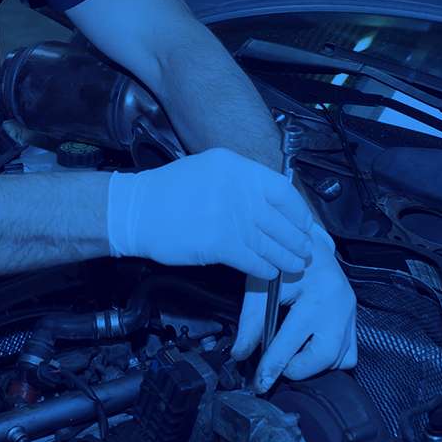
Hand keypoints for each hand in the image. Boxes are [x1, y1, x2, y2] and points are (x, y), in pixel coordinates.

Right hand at [107, 148, 315, 279]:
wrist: (135, 211)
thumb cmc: (167, 193)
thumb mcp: (207, 170)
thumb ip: (238, 183)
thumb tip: (269, 201)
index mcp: (236, 168)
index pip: (283, 190)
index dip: (298, 211)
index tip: (303, 224)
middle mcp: (238, 191)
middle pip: (282, 221)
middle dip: (297, 240)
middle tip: (305, 250)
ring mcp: (231, 218)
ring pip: (272, 244)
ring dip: (286, 258)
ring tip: (294, 265)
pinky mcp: (221, 244)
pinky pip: (254, 261)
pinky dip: (265, 269)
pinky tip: (269, 272)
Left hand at [232, 222, 356, 391]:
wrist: (307, 241)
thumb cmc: (282, 260)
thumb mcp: (261, 285)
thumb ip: (250, 322)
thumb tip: (241, 355)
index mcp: (316, 295)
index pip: (290, 342)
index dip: (272, 366)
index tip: (260, 383)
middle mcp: (340, 307)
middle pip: (323, 357)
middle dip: (296, 368)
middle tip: (278, 364)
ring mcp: (351, 313)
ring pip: (339, 359)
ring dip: (312, 365)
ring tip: (292, 354)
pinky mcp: (354, 318)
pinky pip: (349, 353)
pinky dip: (329, 359)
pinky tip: (310, 348)